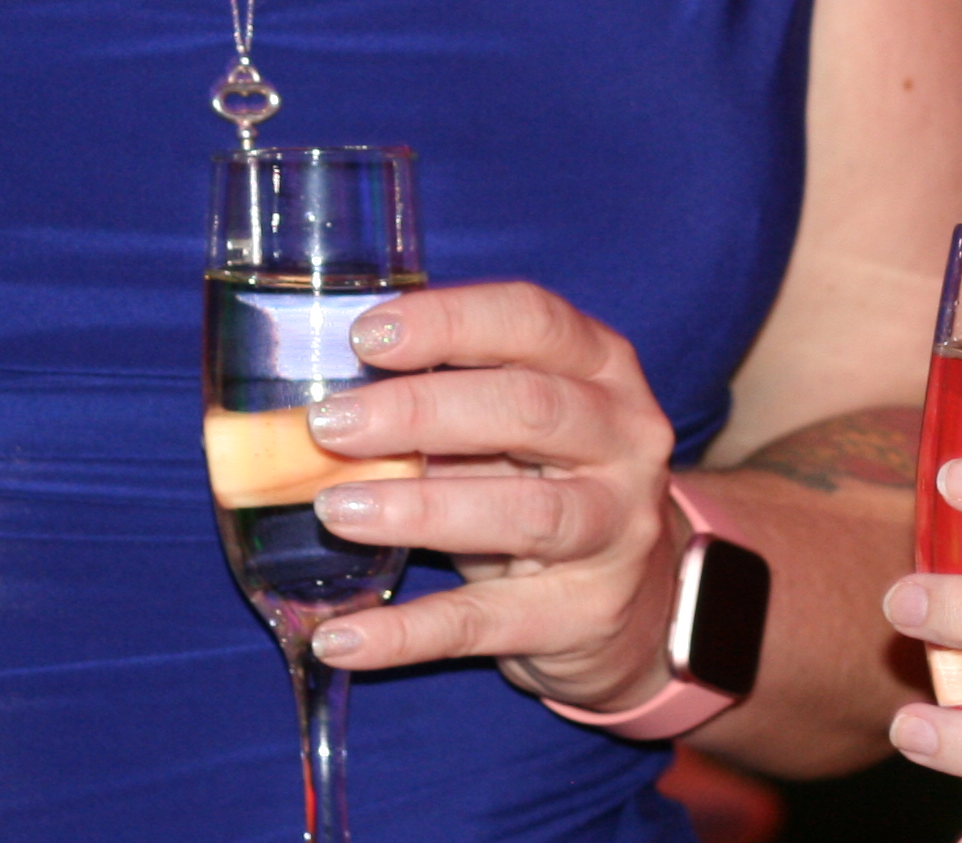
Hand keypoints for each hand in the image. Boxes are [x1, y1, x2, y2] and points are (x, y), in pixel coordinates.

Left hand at [287, 280, 688, 713]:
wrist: (635, 598)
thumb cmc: (547, 482)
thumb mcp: (514, 426)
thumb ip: (446, 400)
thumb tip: (326, 398)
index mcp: (603, 368)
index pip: (534, 321)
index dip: (450, 321)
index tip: (366, 337)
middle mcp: (624, 441)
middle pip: (530, 409)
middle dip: (421, 411)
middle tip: (329, 425)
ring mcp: (614, 530)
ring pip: (523, 513)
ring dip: (420, 509)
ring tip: (335, 510)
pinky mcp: (583, 615)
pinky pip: (485, 622)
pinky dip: (406, 634)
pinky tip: (341, 638)